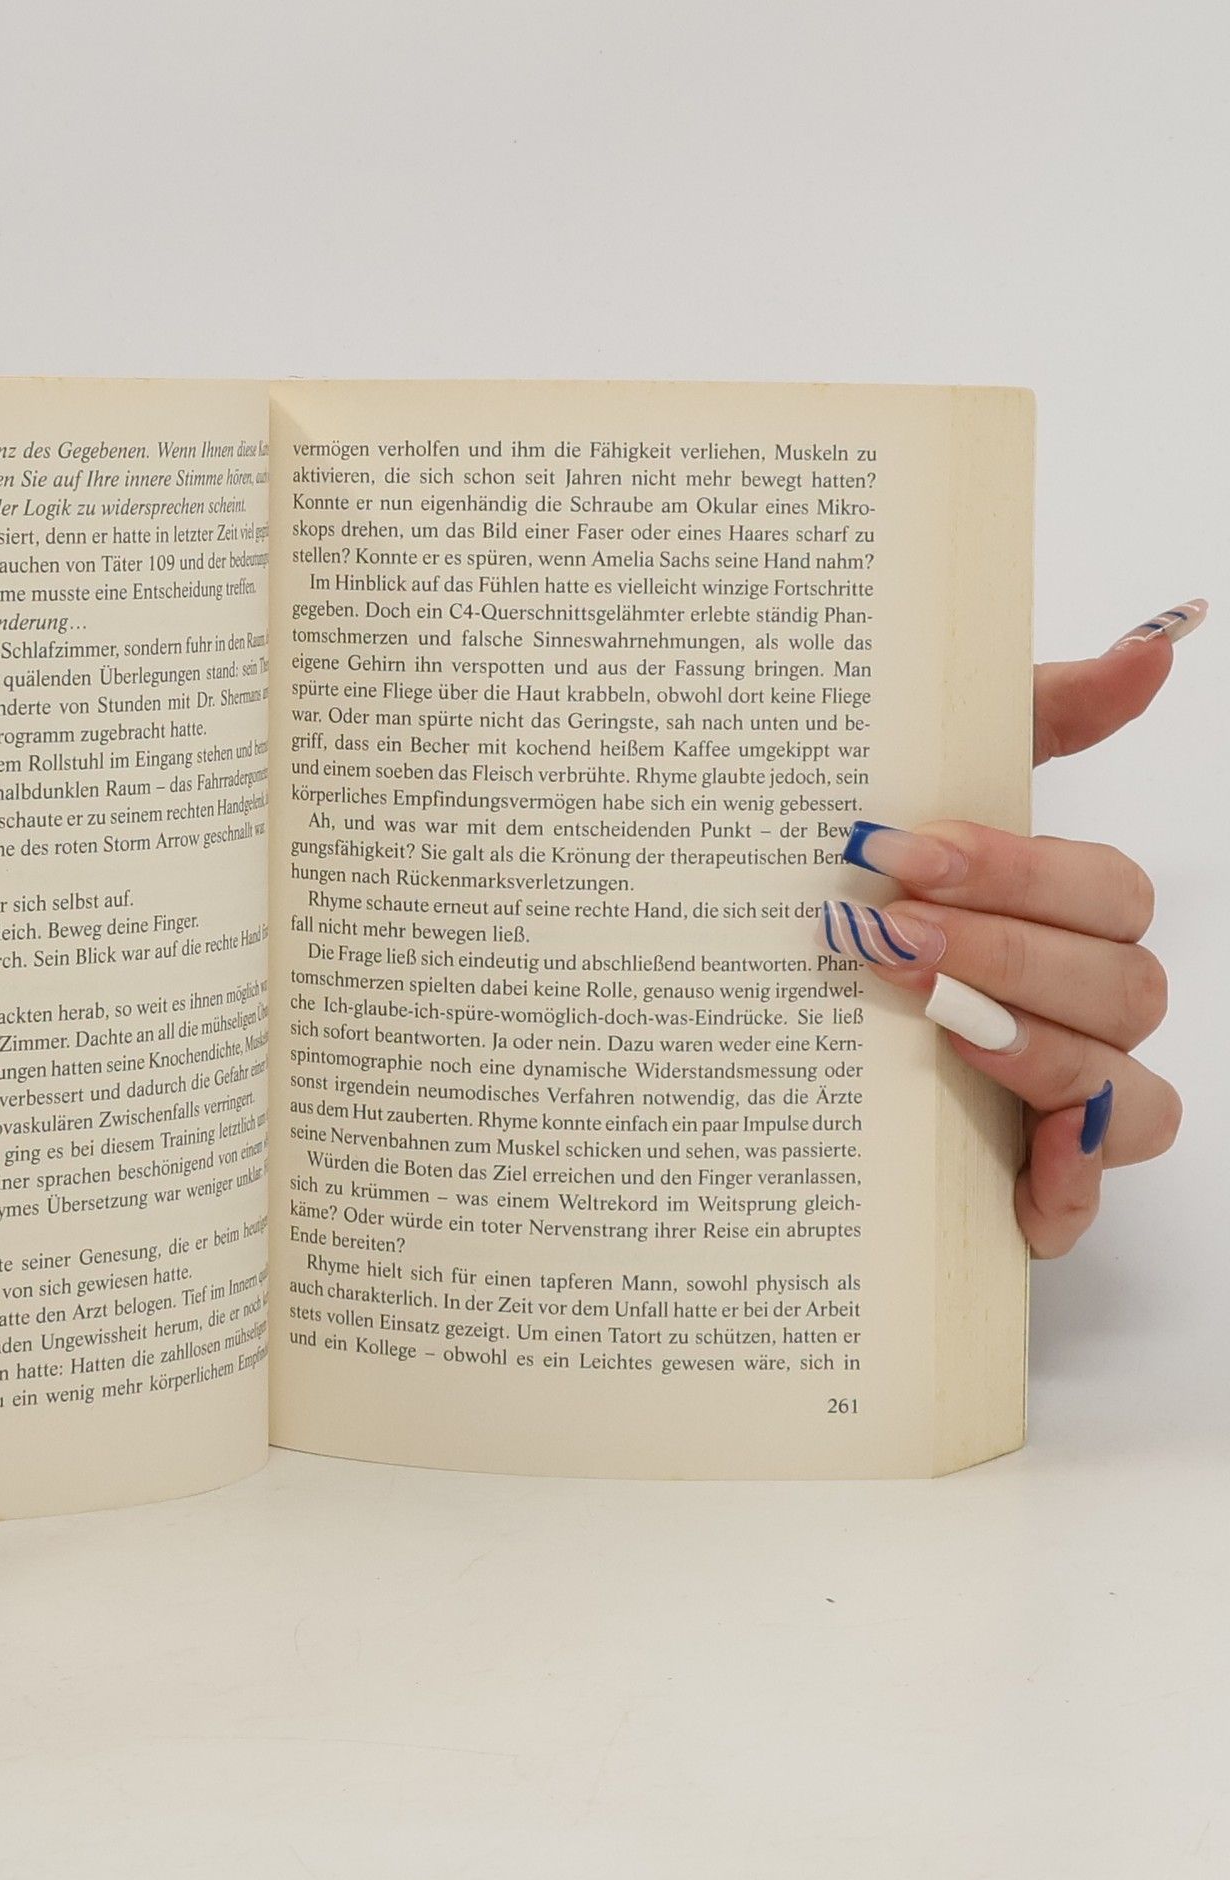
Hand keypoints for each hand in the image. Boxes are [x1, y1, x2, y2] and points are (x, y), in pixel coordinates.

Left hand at [819, 599, 1204, 1256]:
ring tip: (926, 1020)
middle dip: (1006, 952)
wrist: (761, 1028)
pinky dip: (1064, 1191)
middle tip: (890, 935)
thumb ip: (1034, 716)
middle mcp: (1084, 1008)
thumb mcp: (928, 799)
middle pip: (1121, 985)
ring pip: (1120, 1085)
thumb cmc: (872, 898)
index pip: (1107, 893)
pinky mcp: (1025, 1183)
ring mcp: (1063, 1101)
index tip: (904, 854)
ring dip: (1030, 1050)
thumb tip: (1156, 641)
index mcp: (1070, 919)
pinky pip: (1083, 1201)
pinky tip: (1016, 1177)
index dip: (1019, 873)